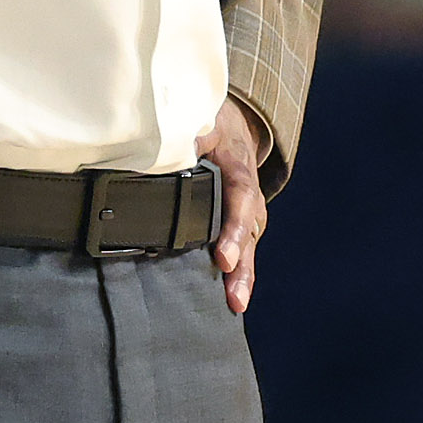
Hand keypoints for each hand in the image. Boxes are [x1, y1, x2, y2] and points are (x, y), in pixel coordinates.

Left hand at [199, 98, 270, 313]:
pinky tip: (231, 300)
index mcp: (239, 169)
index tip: (223, 257)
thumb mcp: (205, 118)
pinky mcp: (238, 224)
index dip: (233, 229)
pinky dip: (239, 275)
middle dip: (242, 265)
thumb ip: (192, 131)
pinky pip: (242, 250)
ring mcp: (247, 212)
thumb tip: (173, 143)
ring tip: (236, 304)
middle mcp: (248, 195)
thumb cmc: (217, 125)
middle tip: (234, 295)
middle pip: (249, 233)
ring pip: (249, 246)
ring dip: (243, 277)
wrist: (235, 125)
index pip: (241, 200)